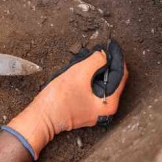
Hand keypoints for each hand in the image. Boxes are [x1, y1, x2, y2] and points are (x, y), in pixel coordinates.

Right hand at [2, 40, 126, 158]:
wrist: (41, 117)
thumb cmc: (58, 100)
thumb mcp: (79, 74)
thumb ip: (96, 61)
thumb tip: (104, 54)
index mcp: (109, 103)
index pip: (121, 74)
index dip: (116, 57)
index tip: (111, 45)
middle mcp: (106, 108)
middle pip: (113, 78)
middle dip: (105, 62)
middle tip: (98, 49)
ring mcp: (96, 109)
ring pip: (102, 82)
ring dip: (96, 68)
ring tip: (88, 57)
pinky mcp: (87, 107)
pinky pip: (94, 87)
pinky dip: (90, 76)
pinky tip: (81, 68)